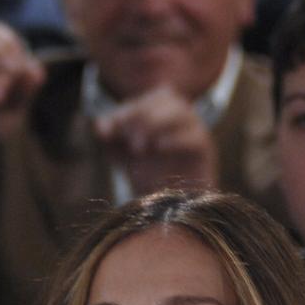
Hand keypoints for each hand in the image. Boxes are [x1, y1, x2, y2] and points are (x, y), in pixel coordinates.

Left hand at [93, 86, 218, 194]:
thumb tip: (99, 126)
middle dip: (141, 114)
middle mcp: (182, 116)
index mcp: (163, 111)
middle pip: (166, 96)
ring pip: (182, 111)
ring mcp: (196, 131)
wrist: (171, 207)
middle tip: (129, 141)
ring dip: (156, 124)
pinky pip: (194, 137)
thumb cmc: (149, 175)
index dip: (124, 111)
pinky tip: (158, 148)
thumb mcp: (122, 155)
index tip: (104, 132)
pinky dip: (174, 140)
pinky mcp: (204, 151)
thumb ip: (110, 139)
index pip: (145, 98)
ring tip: (139, 148)